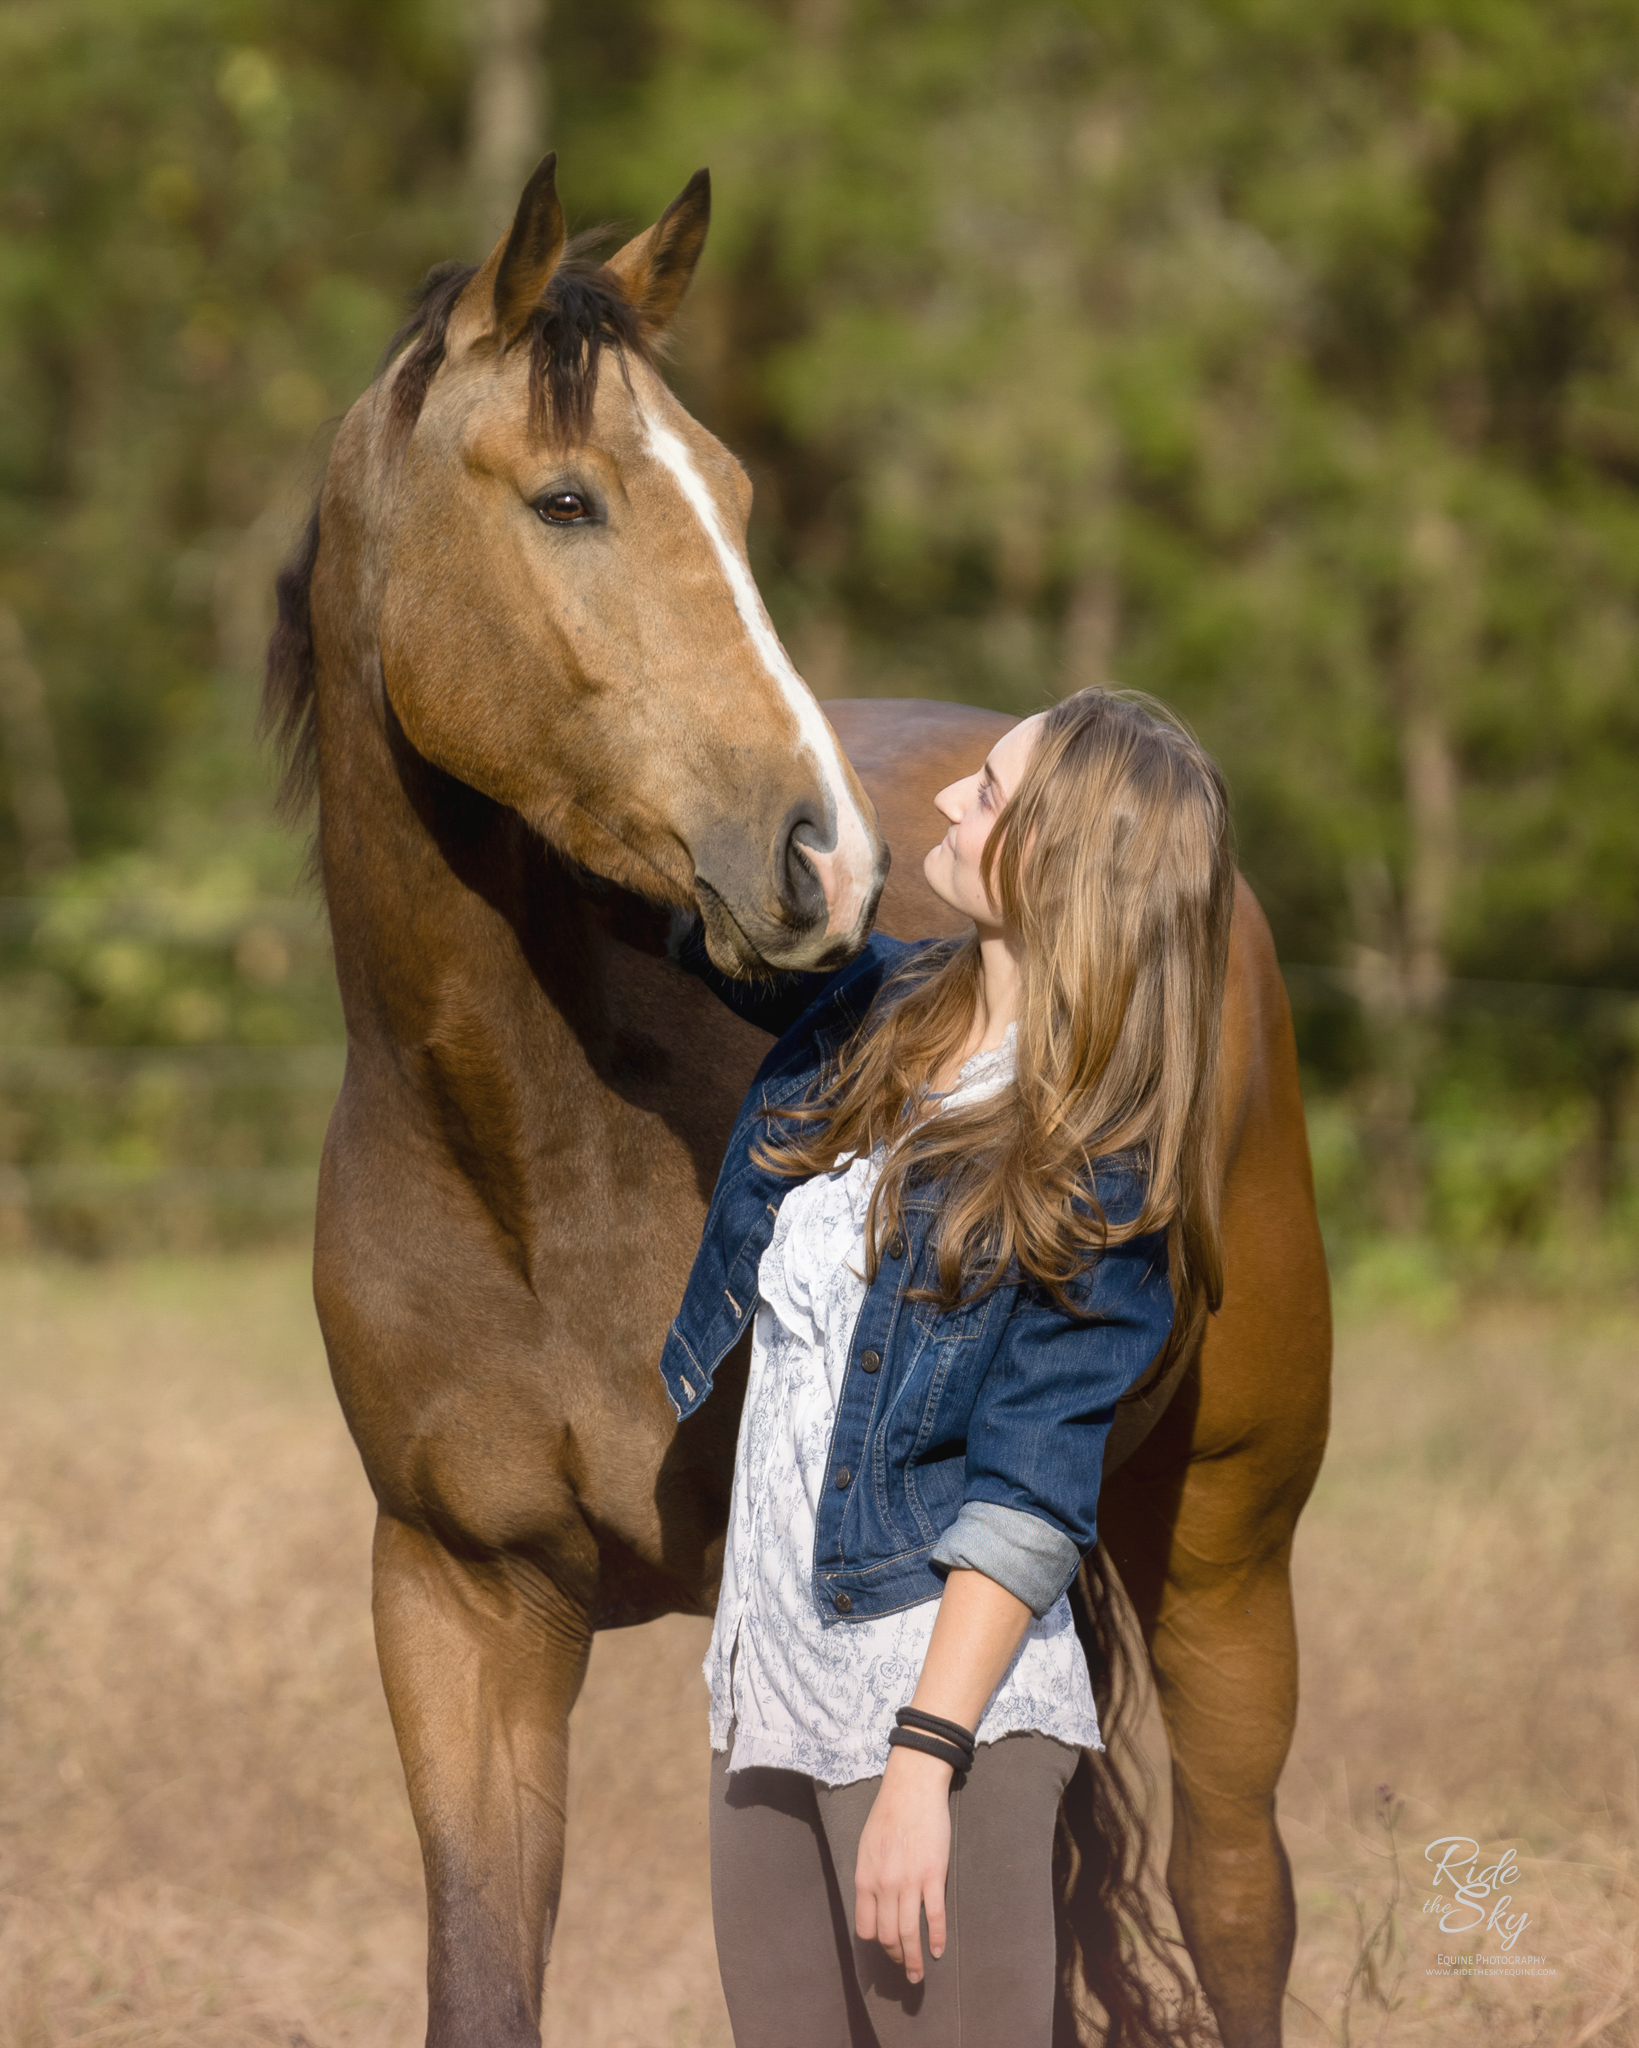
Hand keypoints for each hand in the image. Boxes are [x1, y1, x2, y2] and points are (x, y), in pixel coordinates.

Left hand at [853, 1745, 952, 1983]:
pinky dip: (936, 1939)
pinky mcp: (933, 1876)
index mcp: (865, 1878)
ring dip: (914, 1960)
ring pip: (910, 1933)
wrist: (912, 1789)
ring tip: (918, 1974)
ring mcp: (909, 1882)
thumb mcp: (866, 1847)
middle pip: (888, 1936)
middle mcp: (884, 1886)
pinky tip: (938, 1951)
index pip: (866, 1927)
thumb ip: (869, 1876)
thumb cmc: (887, 1814)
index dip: (876, 1943)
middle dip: (896, 1958)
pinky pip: (934, 1916)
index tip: (886, 1948)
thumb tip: (874, 1903)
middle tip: (904, 1970)